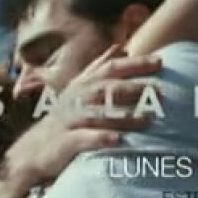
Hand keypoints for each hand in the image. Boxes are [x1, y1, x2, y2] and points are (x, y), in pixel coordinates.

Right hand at [9, 44, 162, 184]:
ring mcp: (70, 120)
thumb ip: (100, 67)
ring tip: (148, 119)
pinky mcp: (65, 142)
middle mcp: (78, 99)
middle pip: (108, 89)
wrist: (34, 149)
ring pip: (99, 115)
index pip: (111, 68)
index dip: (135, 64)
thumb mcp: (81, 88)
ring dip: (125, 116)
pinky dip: (99, 138)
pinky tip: (118, 140)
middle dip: (135, 89)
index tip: (160, 61)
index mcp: (84, 85)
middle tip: (163, 93)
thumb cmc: (67, 117)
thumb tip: (122, 47)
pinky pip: (82, 139)